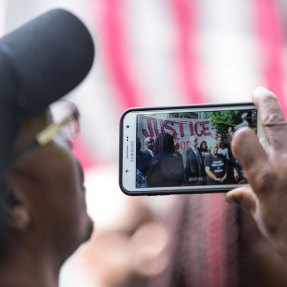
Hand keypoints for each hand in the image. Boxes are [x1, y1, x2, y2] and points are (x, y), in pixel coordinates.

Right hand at [225, 87, 286, 261]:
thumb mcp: (263, 219)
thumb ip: (247, 201)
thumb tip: (232, 196)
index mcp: (266, 178)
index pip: (245, 141)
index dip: (240, 134)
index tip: (238, 132)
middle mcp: (286, 164)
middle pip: (276, 123)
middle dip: (266, 103)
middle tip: (259, 92)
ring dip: (282, 120)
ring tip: (274, 112)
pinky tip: (283, 148)